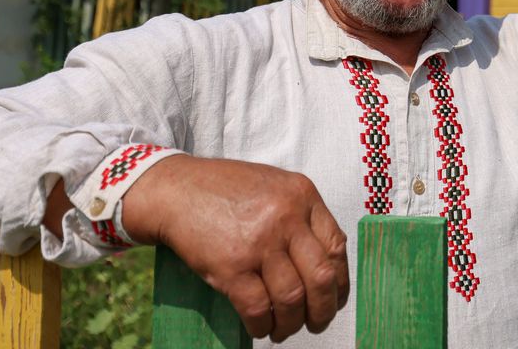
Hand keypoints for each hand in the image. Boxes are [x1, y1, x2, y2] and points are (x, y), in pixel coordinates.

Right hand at [123, 155, 349, 342]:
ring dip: (292, 323)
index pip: (336, 246)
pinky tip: (261, 329)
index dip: (340, 280)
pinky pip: (257, 308)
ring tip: (284, 329)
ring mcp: (259, 243)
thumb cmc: (226, 189)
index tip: (335, 297)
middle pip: (322, 277)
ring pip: (292, 298)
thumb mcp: (275, 187)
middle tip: (316, 323)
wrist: (176, 190)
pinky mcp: (230, 266)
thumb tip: (325, 261)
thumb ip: (301, 215)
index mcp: (302, 195)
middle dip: (323, 309)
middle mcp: (286, 218)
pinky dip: (263, 326)